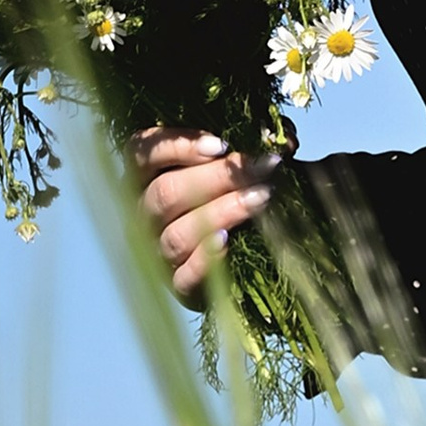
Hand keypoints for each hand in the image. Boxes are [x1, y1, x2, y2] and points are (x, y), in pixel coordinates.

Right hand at [130, 128, 281, 299]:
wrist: (241, 260)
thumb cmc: (231, 198)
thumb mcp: (233, 166)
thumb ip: (248, 147)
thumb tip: (285, 140)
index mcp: (146, 177)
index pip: (140, 152)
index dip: (176, 145)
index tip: (221, 145)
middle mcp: (144, 214)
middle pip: (166, 192)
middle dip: (218, 177)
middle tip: (262, 167)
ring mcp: (157, 251)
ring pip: (178, 233)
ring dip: (223, 212)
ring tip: (261, 197)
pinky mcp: (177, 285)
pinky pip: (184, 275)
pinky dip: (205, 259)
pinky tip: (228, 242)